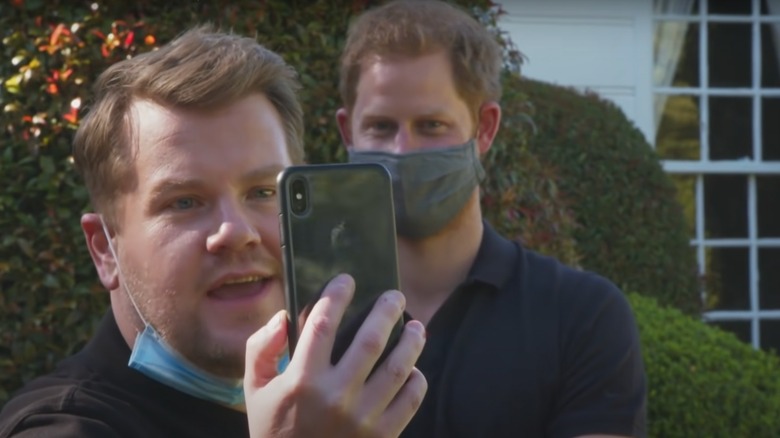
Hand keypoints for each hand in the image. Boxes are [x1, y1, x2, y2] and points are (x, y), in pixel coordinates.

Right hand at [244, 274, 427, 437]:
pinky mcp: (383, 436)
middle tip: (394, 296)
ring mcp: (363, 419)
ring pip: (398, 367)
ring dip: (411, 341)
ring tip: (416, 327)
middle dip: (387, 310)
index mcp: (301, 381)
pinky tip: (413, 368)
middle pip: (370, 340)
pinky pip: (410, 399)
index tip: (347, 280)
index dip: (337, 295)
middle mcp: (335, 397)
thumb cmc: (274, 432)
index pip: (322, 324)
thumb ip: (260, 349)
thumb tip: (282, 317)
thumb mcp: (255, 390)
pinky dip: (416, 380)